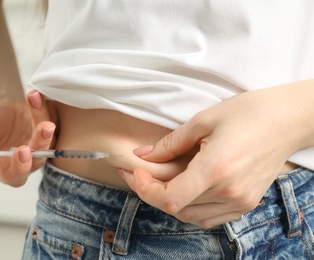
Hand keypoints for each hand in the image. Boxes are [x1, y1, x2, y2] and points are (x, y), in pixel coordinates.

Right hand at [0, 90, 55, 186]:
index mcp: (8, 170)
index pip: (17, 175)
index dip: (21, 165)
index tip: (22, 151)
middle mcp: (29, 161)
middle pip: (39, 156)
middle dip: (41, 141)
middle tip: (44, 126)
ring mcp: (42, 145)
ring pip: (48, 136)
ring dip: (44, 117)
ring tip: (36, 100)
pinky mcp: (49, 130)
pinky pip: (51, 119)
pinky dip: (45, 106)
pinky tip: (37, 94)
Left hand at [120, 83, 311, 227]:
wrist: (287, 120)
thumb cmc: (248, 113)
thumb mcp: (203, 121)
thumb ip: (170, 143)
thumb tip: (142, 156)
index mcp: (216, 170)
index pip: (169, 199)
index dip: (145, 190)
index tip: (135, 173)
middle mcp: (229, 193)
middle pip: (177, 208)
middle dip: (152, 193)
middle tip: (140, 173)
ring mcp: (240, 202)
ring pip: (191, 216)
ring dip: (170, 202)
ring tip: (159, 180)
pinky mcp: (246, 203)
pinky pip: (210, 216)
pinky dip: (191, 207)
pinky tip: (184, 189)